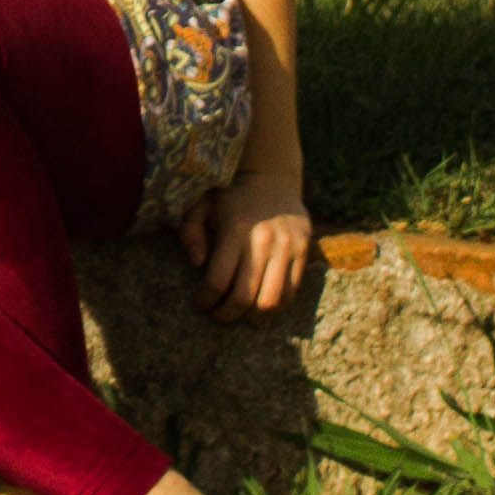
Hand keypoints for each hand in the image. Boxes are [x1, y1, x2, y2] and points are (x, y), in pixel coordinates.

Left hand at [186, 172, 312, 321]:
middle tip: (216, 315)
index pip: (218, 281)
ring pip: (271, 301)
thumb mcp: (202, 205)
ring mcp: (287, 247)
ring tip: (239, 314)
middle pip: (244, 297)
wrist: (272, 178)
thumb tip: (196, 264)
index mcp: (235, 230)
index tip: (200, 305)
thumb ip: (190, 232)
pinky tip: (260, 304)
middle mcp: (263, 241)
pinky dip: (275, 306)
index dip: (206, 301)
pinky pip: (292, 292)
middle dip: (226, 314)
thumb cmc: (230, 197)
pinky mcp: (303, 252)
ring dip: (252, 316)